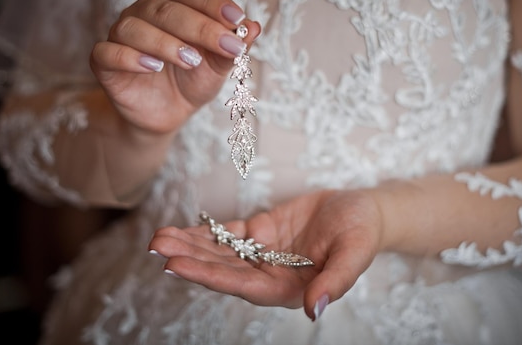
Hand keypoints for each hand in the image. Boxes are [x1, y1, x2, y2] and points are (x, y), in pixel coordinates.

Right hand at [90, 0, 260, 135]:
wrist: (168, 113)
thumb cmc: (193, 79)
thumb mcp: (219, 65)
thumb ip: (234, 46)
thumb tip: (254, 27)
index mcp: (172, 1)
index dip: (212, 2)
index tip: (237, 19)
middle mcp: (143, 12)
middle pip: (165, 8)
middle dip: (200, 27)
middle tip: (227, 46)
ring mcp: (121, 35)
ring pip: (134, 27)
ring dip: (165, 42)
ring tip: (191, 61)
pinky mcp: (104, 62)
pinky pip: (107, 52)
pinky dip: (129, 58)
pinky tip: (153, 67)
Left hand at [148, 189, 383, 319]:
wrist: (364, 210)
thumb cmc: (363, 232)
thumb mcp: (355, 253)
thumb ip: (335, 282)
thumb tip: (315, 311)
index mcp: (288, 288)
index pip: (241, 285)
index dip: (209, 276)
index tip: (176, 266)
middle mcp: (270, 274)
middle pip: (222, 268)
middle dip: (190, 258)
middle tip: (157, 245)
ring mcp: (263, 253)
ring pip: (221, 252)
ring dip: (191, 245)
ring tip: (160, 237)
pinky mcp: (261, 232)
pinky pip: (229, 233)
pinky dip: (206, 232)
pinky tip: (183, 229)